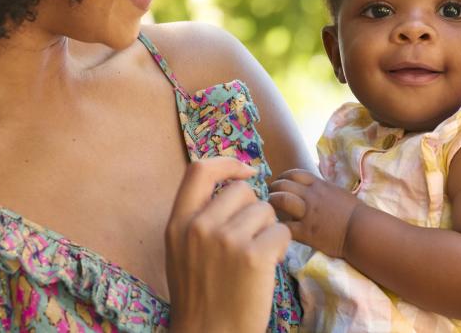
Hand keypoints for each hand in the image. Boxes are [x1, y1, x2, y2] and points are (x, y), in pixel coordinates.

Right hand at [165, 157, 290, 332]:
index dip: (227, 163)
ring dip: (268, 230)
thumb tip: (233, 184)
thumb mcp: (182, 251)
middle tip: (250, 239)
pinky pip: (282, 233)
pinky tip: (267, 268)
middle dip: (253, 210)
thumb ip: (198, 217)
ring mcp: (227, 240)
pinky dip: (281, 249)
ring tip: (256, 257)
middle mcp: (199, 226)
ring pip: (266, 211)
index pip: (199, 170)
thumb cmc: (201, 296)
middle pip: (242, 190)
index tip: (245, 172)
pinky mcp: (254, 255)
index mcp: (178, 223)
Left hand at [269, 169, 361, 258]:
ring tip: (269, 209)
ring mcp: (308, 213)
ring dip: (272, 202)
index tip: (280, 182)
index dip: (283, 176)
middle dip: (273, 188)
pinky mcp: (306, 232)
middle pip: (283, 184)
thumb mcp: (337, 192)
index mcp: (319, 185)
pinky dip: (278, 226)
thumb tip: (313, 185)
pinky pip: (285, 226)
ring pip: (281, 200)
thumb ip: (322, 188)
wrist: (362, 230)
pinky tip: (276, 228)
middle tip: (270, 195)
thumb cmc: (355, 212)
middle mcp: (311, 196)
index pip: (294, 174)